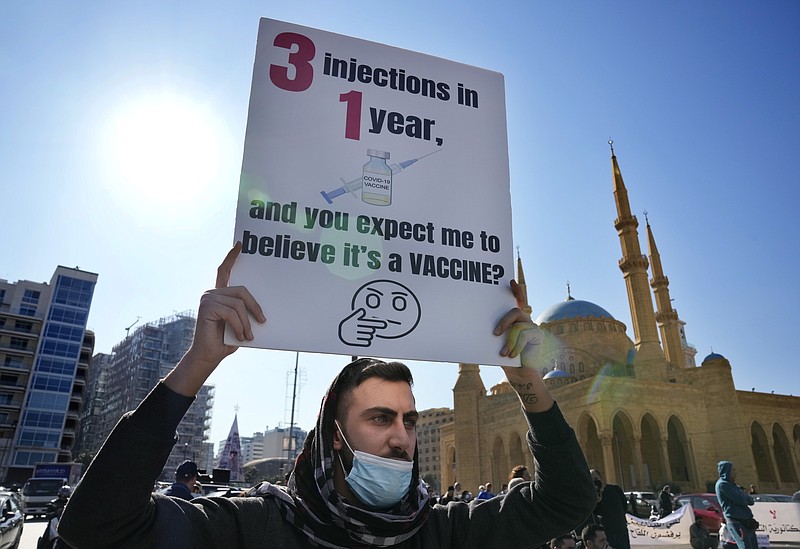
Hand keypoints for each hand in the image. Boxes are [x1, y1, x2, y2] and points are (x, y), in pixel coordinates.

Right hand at [164, 243, 265, 395]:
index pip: (225, 270)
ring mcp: (208, 298)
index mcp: (220, 294)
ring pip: (238, 304)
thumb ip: (245, 310)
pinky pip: (232, 312)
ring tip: (247, 336)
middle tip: (263, 321)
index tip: (239, 244)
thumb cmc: (226, 340)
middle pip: (241, 291)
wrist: (209, 355)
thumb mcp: (240, 322)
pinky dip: (240, 326)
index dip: (231, 257)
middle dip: (254, 306)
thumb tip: (263, 308)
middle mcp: (212, 293)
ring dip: (246, 323)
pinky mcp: (207, 307)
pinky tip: (240, 337)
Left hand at [494, 280, 552, 412]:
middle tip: (495, 333)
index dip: (516, 290)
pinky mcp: (537, 335)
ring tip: (503, 352)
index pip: (517, 301)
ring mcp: (532, 327)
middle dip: (503, 321)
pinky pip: (524, 335)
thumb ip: (494, 335)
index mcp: (514, 321)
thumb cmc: (506, 361)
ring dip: (508, 338)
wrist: (521, 377)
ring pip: (518, 323)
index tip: (510, 281)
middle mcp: (525, 321)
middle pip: (515, 311)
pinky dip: (515, 346)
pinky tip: (511, 355)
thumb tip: (474, 327)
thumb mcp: (497, 346)